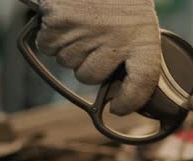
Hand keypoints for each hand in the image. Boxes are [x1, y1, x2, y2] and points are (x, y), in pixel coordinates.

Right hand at [37, 0, 161, 115]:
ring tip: (83, 26)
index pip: (142, 83)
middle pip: (89, 77)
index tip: (118, 107)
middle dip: (88, 66)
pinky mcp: (60, 21)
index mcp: (144, 41)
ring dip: (69, 50)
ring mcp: (86, 32)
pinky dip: (51, 37)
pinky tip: (66, 21)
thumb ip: (134, 56)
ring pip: (67, 63)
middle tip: (94, 44)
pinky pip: (48, 46)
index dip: (130, 101)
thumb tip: (121, 90)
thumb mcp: (139, 25)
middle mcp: (116, 40)